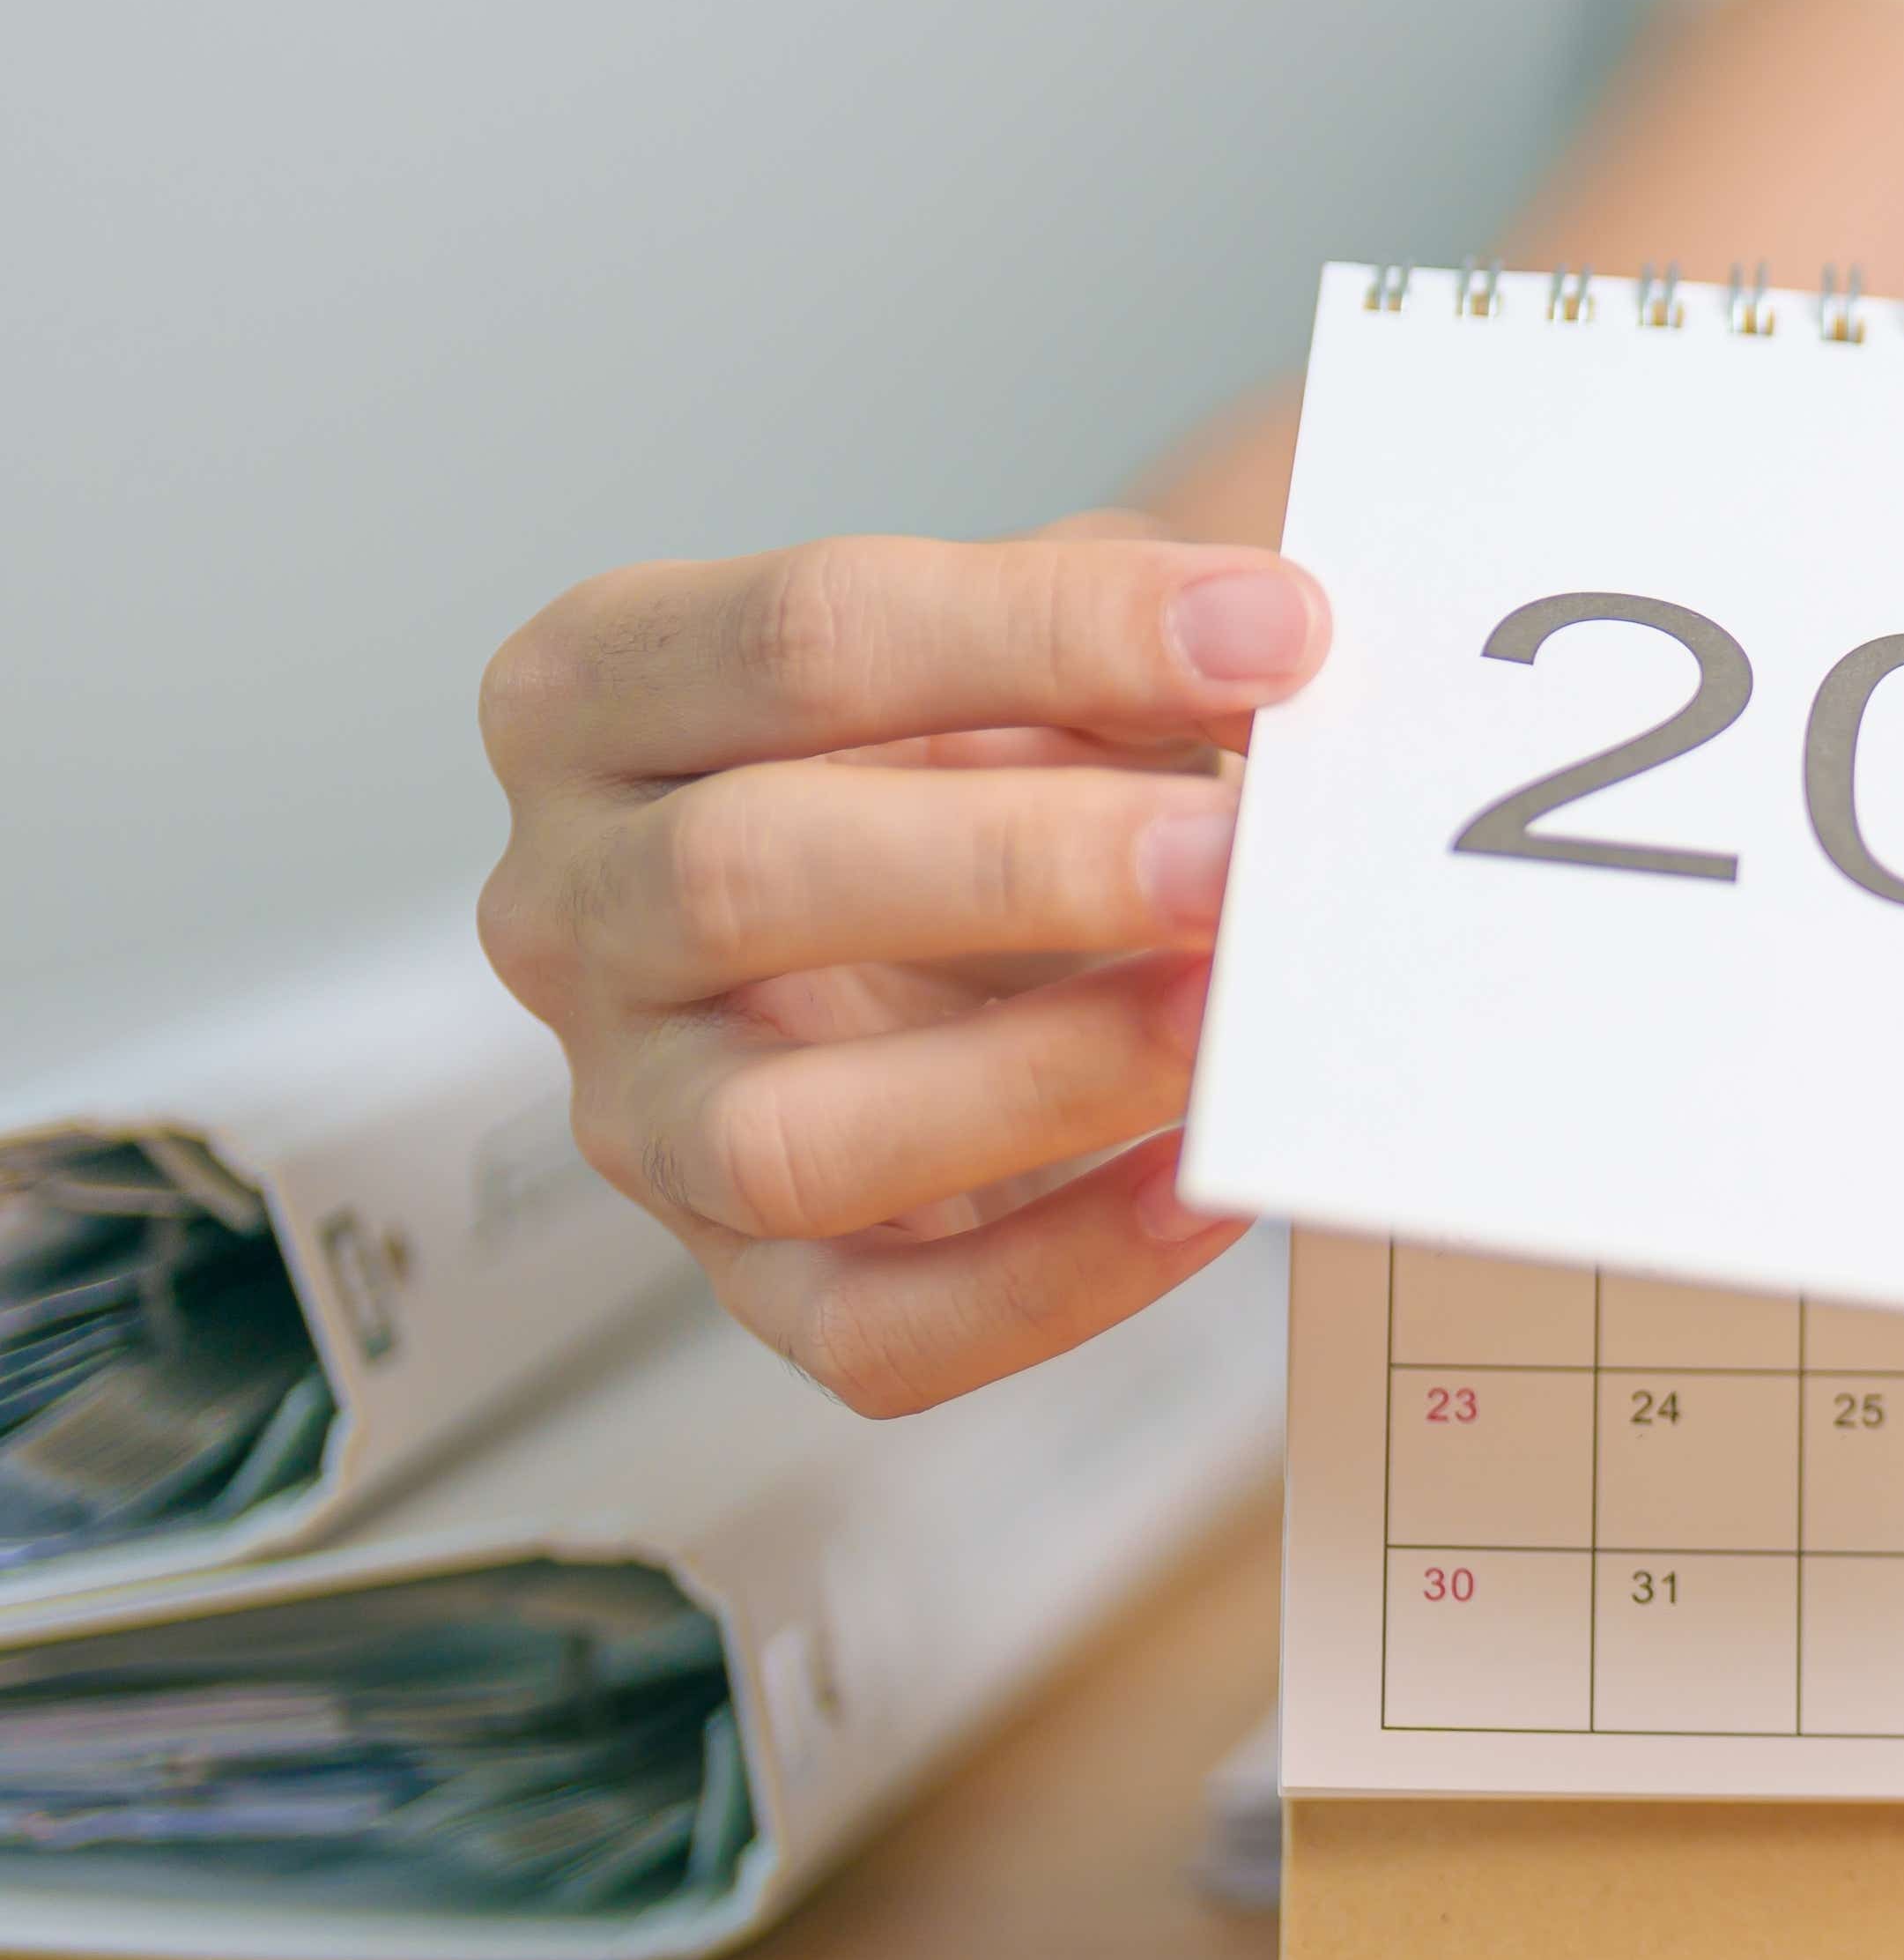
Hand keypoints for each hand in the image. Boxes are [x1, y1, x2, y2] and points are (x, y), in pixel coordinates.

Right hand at [475, 522, 1330, 1413]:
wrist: (982, 934)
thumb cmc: (990, 768)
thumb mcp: (1030, 666)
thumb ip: (1114, 654)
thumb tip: (1273, 663)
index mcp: (601, 694)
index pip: (799, 638)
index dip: (1047, 631)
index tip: (1275, 636)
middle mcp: (572, 905)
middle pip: (740, 874)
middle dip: (1019, 866)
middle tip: (1237, 859)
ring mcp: (636, 1110)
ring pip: (778, 1136)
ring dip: (1035, 1081)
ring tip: (1226, 1025)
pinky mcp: (741, 1282)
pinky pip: (873, 1328)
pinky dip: (1057, 1274)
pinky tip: (1206, 1191)